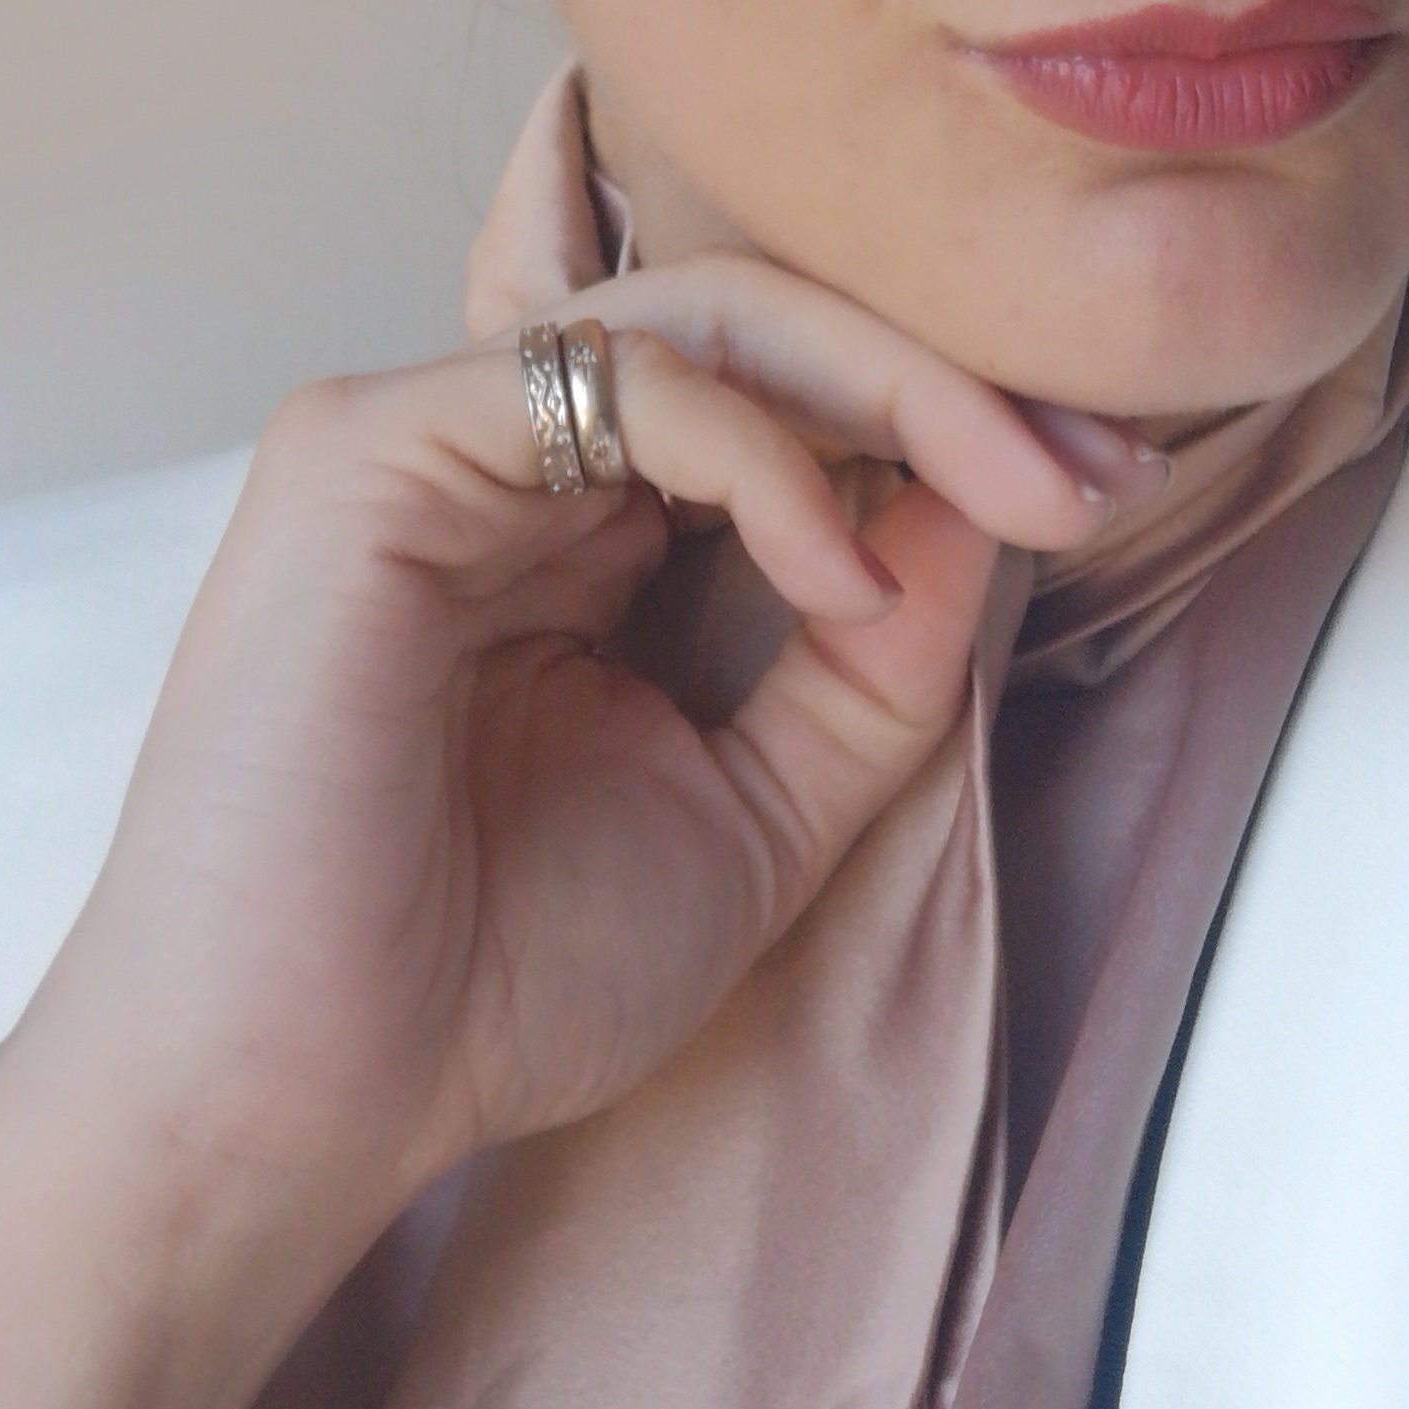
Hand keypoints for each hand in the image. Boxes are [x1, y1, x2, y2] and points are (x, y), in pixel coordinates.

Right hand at [0, 258, 1153, 1408]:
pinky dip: (762, 448)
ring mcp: (426, 437)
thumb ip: (869, 671)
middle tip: (1100, 464)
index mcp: (573, 535)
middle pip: (762, 328)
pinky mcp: (368, 445)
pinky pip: (619, 374)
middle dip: (954, 382)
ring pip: (705, 315)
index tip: (1108, 489)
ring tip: (1018, 491)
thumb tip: (994, 508)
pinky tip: (838, 565)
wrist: (301, 1094)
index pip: (783, 404)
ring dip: (896, 388)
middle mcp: (498, 461)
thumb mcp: (754, 815)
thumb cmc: (482, 985)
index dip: (951, 426)